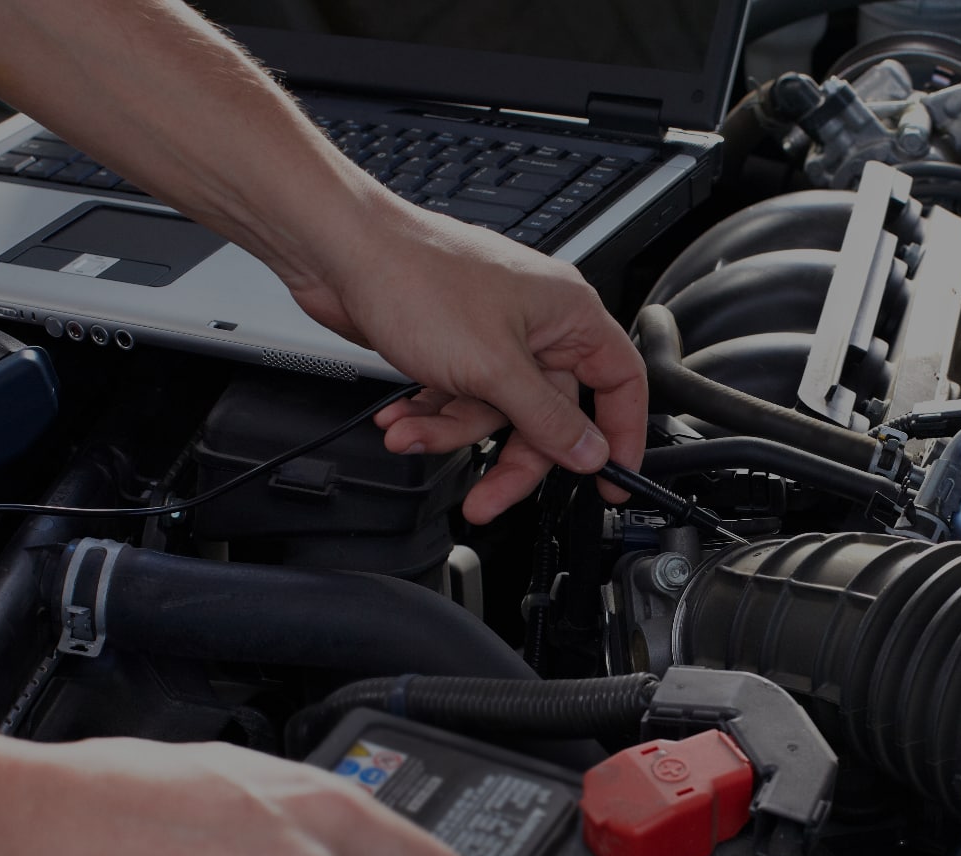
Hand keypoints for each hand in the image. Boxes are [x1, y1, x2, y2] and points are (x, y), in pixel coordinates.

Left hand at [287, 200, 647, 523]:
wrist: (340, 254)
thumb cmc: (417, 279)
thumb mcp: (494, 369)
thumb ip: (547, 419)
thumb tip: (589, 452)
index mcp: (568, 314)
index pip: (620, 383)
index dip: (620, 435)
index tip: (610, 479)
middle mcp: (538, 325)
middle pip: (549, 416)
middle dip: (512, 459)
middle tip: (489, 497)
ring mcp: (494, 336)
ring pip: (495, 414)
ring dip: (451, 433)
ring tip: (412, 434)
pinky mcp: (455, 346)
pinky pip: (459, 399)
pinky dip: (430, 415)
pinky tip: (402, 418)